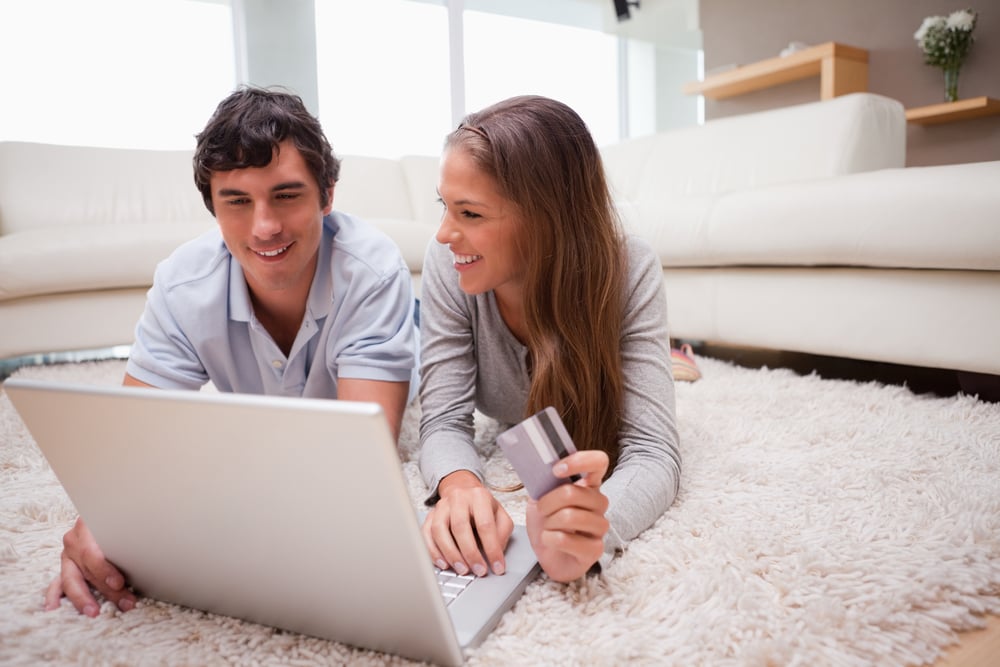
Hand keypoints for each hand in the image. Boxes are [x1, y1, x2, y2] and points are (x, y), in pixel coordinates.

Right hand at [44, 517, 135, 615]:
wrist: (107, 511)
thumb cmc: (120, 520)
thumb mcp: (124, 522)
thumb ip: (129, 536)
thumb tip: (148, 555)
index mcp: (86, 526)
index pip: (92, 553)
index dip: (104, 569)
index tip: (119, 583)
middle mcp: (74, 541)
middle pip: (87, 570)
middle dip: (105, 589)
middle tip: (123, 602)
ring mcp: (67, 555)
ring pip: (71, 579)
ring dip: (83, 598)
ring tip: (93, 611)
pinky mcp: (65, 566)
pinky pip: (57, 583)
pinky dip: (55, 596)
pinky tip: (54, 608)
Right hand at [421, 470, 512, 576]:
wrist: (462, 490)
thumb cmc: (482, 506)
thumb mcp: (500, 515)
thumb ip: (502, 533)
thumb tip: (496, 553)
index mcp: (479, 496)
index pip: (485, 525)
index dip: (492, 549)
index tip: (497, 567)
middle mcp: (458, 498)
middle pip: (460, 526)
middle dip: (470, 553)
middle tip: (478, 570)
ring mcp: (441, 506)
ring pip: (439, 530)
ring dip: (450, 554)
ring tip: (462, 569)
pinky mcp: (430, 515)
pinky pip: (426, 534)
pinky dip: (433, 551)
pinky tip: (443, 563)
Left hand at [526, 450, 609, 582]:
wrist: (548, 554)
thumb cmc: (547, 522)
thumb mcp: (540, 496)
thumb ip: (543, 480)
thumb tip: (537, 464)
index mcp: (589, 485)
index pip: (599, 462)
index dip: (580, 461)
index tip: (556, 470)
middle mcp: (599, 504)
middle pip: (575, 492)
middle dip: (549, 501)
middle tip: (541, 508)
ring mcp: (600, 527)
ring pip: (571, 516)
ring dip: (549, 522)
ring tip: (547, 526)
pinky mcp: (595, 549)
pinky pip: (566, 539)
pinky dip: (549, 539)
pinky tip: (550, 540)